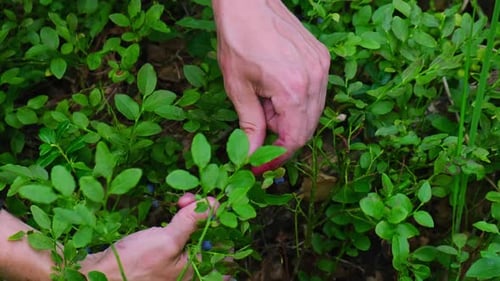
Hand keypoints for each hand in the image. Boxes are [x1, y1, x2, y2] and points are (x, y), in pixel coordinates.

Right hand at [80, 193, 216, 280]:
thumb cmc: (133, 263)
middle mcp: (186, 270)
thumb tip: (215, 204)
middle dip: (198, 214)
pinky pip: (175, 238)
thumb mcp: (167, 239)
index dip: (215, 218)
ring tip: (180, 203)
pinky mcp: (159, 258)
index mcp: (195, 270)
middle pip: (204, 236)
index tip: (207, 201)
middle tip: (185, 200)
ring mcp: (173, 264)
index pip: (218, 241)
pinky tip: (169, 216)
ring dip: (186, 216)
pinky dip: (174, 224)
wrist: (97, 275)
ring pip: (189, 234)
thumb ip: (192, 222)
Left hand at [213, 0, 329, 172]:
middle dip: (282, 139)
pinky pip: (315, 94)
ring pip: (312, 112)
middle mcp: (315, 79)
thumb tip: (251, 156)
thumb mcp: (238, 88)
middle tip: (259, 135)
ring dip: (289, 120)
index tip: (260, 166)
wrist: (248, 2)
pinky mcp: (322, 58)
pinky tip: (275, 93)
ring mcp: (322, 67)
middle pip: (307, 128)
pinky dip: (296, 103)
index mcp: (293, 89)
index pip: (295, 138)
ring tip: (264, 106)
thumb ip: (250, 126)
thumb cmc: (238, 40)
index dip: (277, 157)